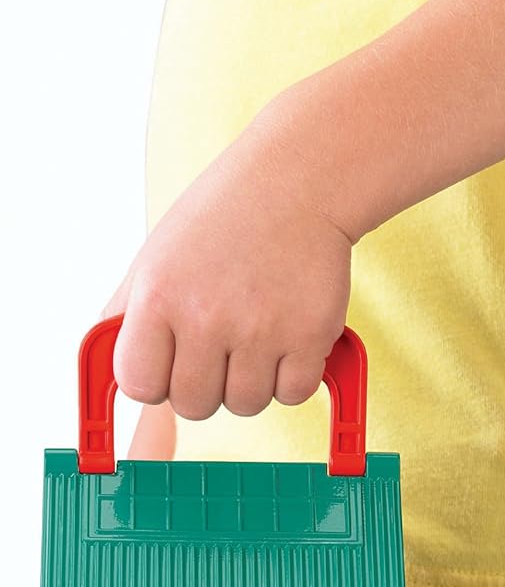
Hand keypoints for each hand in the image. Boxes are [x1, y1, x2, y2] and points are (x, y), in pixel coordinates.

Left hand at [105, 105, 352, 419]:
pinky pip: (293, 394)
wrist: (297, 181)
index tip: (172, 362)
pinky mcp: (310, 336)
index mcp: (158, 296)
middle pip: (194, 405)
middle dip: (206, 385)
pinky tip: (288, 337)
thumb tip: (112, 373)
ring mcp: (260, 329)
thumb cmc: (222, 219)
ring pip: (245, 404)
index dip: (156, 380)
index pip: (140, 386)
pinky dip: (293, 376)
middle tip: (220, 346)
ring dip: (251, 382)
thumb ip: (128, 314)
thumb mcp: (157, 256)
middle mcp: (206, 316)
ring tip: (256, 336)